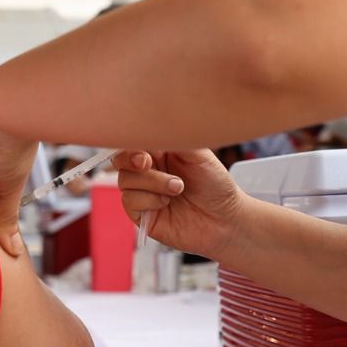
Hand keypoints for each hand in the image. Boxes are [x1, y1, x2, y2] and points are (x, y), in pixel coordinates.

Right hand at [113, 149, 247, 261]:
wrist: (226, 219)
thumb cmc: (216, 185)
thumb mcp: (199, 153)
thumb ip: (174, 139)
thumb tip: (154, 127)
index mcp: (160, 152)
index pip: (134, 141)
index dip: (133, 141)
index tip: (144, 146)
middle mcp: (149, 171)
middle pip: (121, 160)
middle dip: (130, 159)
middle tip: (147, 163)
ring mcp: (144, 192)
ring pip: (125, 180)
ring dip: (152, 182)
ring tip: (177, 187)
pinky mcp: (142, 214)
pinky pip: (129, 202)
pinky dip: (149, 200)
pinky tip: (166, 202)